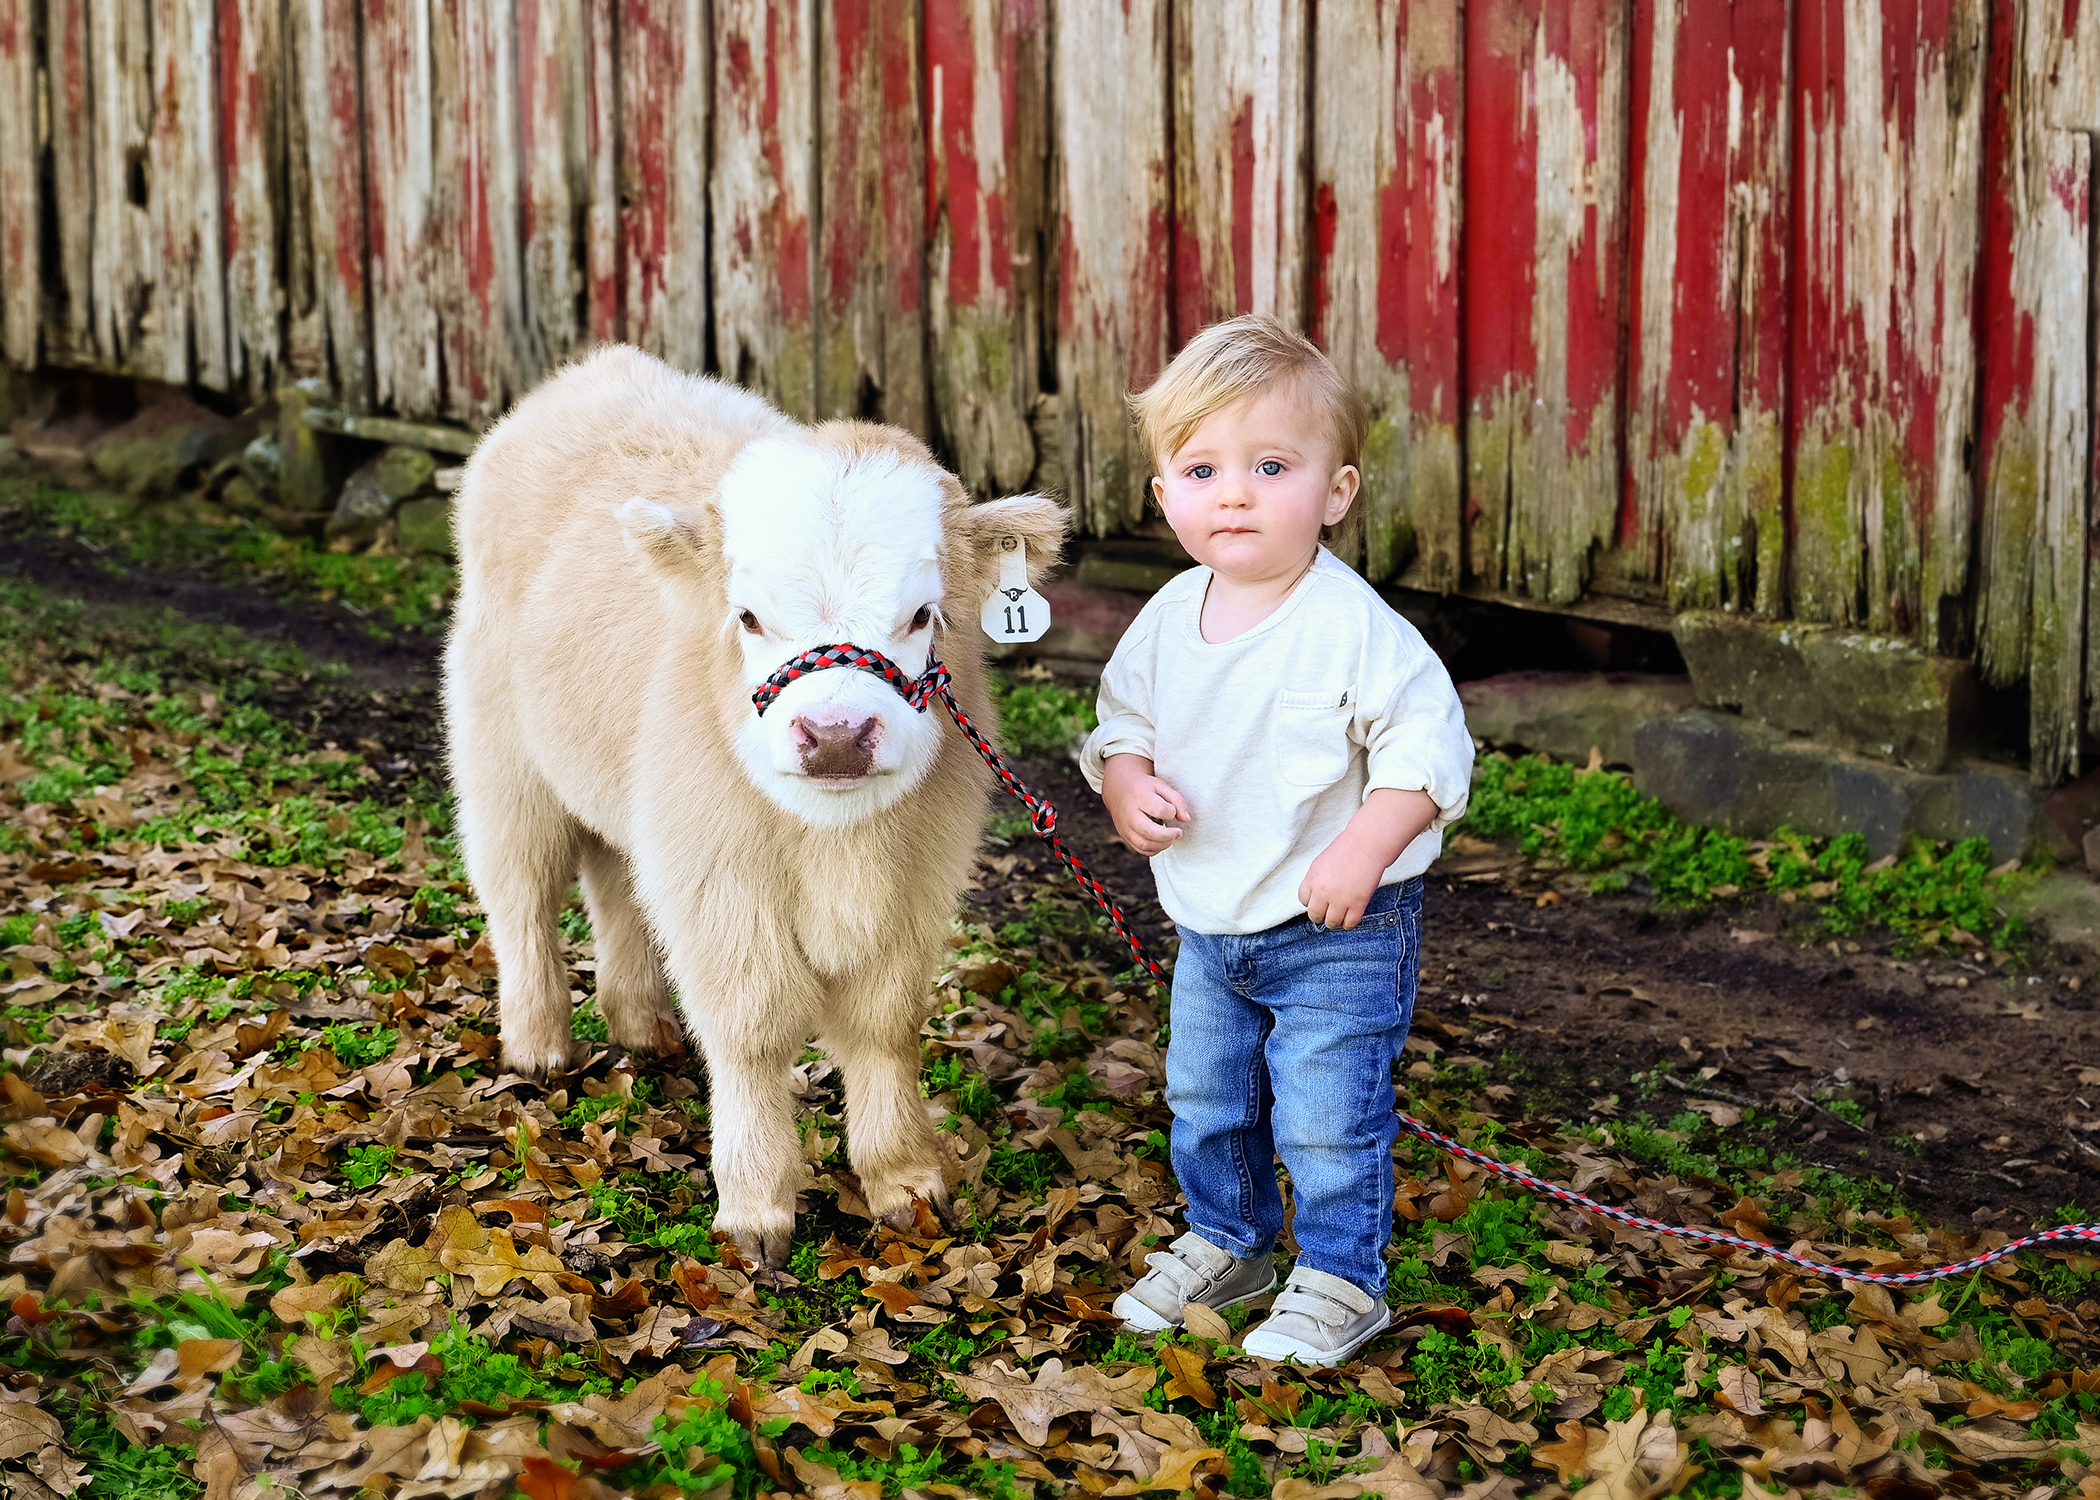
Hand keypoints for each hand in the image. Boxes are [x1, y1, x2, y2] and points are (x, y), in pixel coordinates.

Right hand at [1101, 755, 1190, 855]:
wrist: (1118, 790)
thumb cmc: (1143, 788)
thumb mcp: (1161, 786)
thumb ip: (1177, 800)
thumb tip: (1186, 819)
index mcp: (1140, 797)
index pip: (1159, 809)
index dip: (1171, 812)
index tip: (1173, 810)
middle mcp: (1130, 814)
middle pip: (1148, 831)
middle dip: (1168, 836)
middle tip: (1178, 832)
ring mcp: (1125, 827)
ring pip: (1144, 844)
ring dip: (1163, 845)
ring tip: (1171, 837)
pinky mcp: (1125, 836)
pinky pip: (1140, 849)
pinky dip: (1154, 849)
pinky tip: (1161, 841)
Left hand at [1299, 788, 1439, 928]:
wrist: (1366, 845)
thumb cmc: (1346, 850)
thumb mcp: (1321, 863)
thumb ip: (1316, 881)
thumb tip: (1315, 898)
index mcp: (1312, 879)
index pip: (1304, 901)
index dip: (1312, 902)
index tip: (1319, 902)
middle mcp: (1323, 892)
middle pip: (1315, 915)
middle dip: (1321, 915)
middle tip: (1328, 913)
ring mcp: (1340, 899)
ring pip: (1332, 923)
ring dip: (1336, 921)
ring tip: (1341, 915)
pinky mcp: (1357, 904)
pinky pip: (1349, 923)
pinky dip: (1350, 923)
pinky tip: (1351, 917)